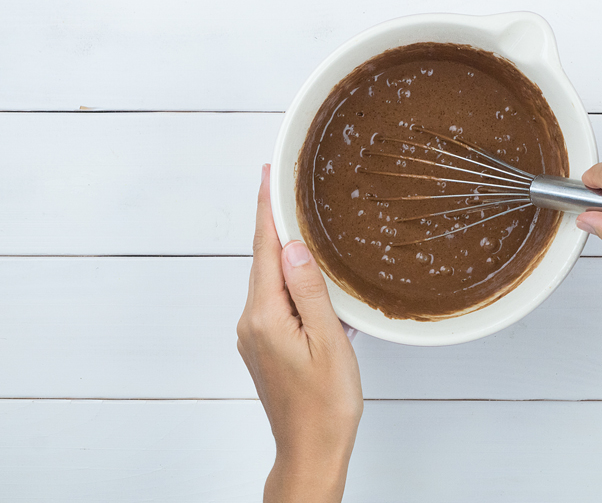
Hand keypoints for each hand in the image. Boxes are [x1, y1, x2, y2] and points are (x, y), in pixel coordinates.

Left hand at [238, 164, 362, 502]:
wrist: (311, 449)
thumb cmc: (326, 404)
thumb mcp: (327, 341)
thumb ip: (309, 291)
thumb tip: (295, 247)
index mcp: (266, 316)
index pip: (265, 249)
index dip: (267, 209)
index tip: (267, 174)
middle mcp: (252, 321)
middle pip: (263, 260)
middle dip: (274, 222)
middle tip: (285, 186)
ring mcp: (255, 335)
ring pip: (269, 279)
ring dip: (283, 250)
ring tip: (299, 221)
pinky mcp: (264, 345)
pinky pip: (274, 299)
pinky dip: (288, 279)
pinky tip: (306, 274)